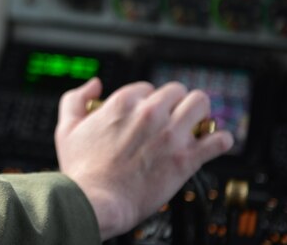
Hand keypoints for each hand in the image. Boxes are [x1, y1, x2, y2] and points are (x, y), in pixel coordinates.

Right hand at [55, 78, 233, 239]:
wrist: (96, 202)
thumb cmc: (81, 170)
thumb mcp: (66, 128)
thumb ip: (76, 99)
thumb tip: (94, 84)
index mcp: (123, 102)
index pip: (148, 88)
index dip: (148, 102)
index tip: (148, 116)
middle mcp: (150, 113)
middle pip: (177, 91)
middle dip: (176, 103)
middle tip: (174, 119)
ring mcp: (171, 134)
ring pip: (201, 104)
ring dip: (200, 113)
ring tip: (196, 125)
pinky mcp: (186, 158)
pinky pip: (218, 140)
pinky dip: (220, 140)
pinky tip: (214, 144)